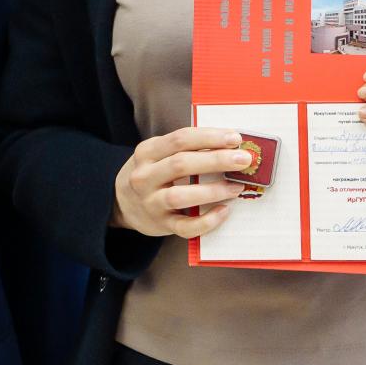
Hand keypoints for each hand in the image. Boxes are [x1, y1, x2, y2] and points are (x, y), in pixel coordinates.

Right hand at [112, 128, 251, 237]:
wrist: (121, 204)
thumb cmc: (152, 173)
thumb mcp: (157, 154)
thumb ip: (186, 148)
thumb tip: (229, 145)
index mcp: (147, 152)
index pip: (180, 139)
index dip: (209, 137)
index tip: (235, 137)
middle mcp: (145, 177)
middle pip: (181, 164)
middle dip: (216, 160)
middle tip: (244, 159)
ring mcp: (151, 202)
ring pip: (181, 196)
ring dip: (212, 191)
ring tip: (236, 187)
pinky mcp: (160, 225)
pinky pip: (185, 227)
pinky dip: (207, 221)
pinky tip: (223, 211)